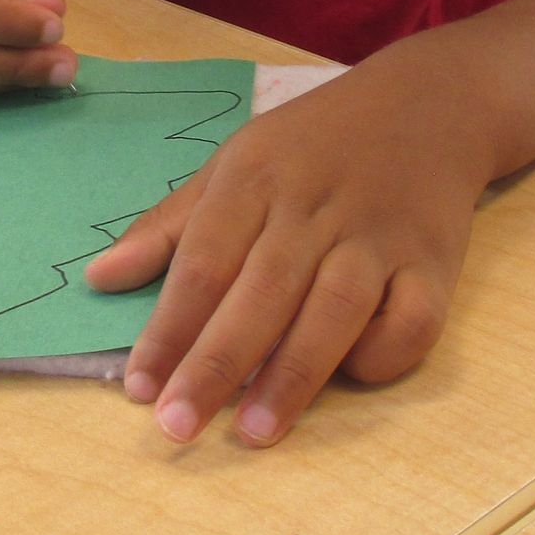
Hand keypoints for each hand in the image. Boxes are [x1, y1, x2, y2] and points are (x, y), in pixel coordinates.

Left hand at [85, 55, 490, 446]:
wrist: (430, 103)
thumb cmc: (315, 142)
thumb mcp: (236, 160)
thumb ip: (171, 224)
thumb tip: (98, 278)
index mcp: (257, 176)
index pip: (204, 260)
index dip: (168, 327)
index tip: (138, 386)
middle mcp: (317, 206)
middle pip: (262, 291)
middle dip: (216, 362)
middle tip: (176, 424)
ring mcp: (380, 235)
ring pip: (334, 309)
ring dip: (292, 373)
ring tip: (253, 430)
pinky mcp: (436, 263)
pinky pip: (412, 320)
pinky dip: (381, 352)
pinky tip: (347, 378)